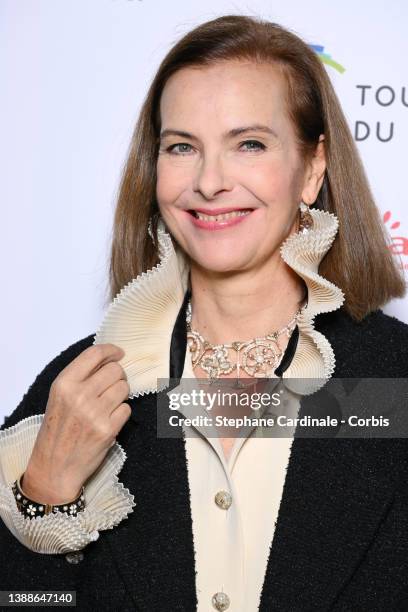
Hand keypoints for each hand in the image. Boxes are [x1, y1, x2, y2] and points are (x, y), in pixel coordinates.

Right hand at [22, 343, 130, 504]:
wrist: (55, 468)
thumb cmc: (57, 430)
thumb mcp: (59, 397)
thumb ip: (80, 377)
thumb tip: (108, 359)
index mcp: (64, 384)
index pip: (94, 354)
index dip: (111, 350)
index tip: (119, 353)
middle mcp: (79, 395)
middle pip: (115, 370)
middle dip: (117, 376)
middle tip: (111, 386)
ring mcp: (95, 413)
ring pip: (124, 388)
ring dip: (120, 395)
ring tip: (107, 406)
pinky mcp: (108, 429)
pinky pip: (127, 409)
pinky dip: (121, 413)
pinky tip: (109, 420)